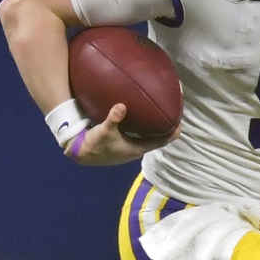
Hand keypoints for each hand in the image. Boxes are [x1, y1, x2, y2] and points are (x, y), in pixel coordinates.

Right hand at [64, 103, 179, 165]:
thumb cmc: (94, 145)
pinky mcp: (124, 142)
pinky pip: (140, 132)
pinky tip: (142, 113)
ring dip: (156, 125)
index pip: (163, 141)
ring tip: (162, 109)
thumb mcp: (103, 131)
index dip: (173, 132)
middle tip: (174, 110)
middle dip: (167, 126)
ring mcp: (131, 146)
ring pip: (150, 135)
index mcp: (138, 148)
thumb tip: (121, 106)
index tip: (181, 120)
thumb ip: (112, 119)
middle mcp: (137, 148)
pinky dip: (145, 124)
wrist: (79, 153)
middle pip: (159, 137)